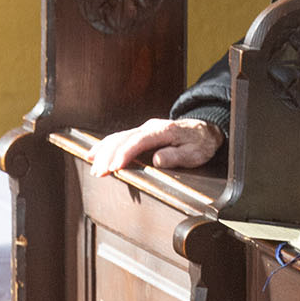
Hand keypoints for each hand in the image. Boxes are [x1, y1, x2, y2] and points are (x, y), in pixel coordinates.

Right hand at [89, 118, 223, 175]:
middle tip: (99, 172)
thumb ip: (177, 156)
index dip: (125, 154)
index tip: (115, 167)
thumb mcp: (196, 152)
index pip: (139, 141)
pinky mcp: (140, 133)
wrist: (205, 129)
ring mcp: (144, 128)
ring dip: (103, 152)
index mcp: (164, 131)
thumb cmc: (201, 143)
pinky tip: (94, 154)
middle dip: (108, 156)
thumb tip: (157, 160)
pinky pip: (119, 137)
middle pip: (124, 139)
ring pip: (118, 137)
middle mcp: (151, 127)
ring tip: (94, 167)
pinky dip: (105, 146)